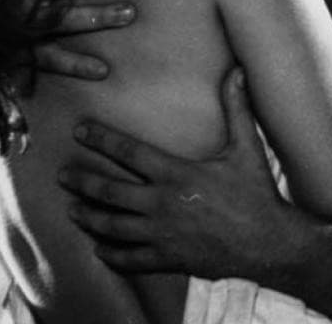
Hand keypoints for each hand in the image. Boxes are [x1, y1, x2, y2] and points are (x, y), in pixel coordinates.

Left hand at [58, 69, 305, 279]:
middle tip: (61, 175)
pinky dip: (112, 255)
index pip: (128, 152)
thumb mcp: (247, 148)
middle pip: (109, 191)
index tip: (79, 129)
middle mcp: (162, 204)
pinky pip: (131, 260)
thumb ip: (236, 109)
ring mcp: (162, 234)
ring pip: (112, 226)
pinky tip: (100, 249)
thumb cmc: (257, 194)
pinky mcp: (168, 259)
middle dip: (81, 181)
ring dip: (88, 217)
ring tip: (72, 210)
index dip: (101, 138)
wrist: (270, 244)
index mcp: (176, 174)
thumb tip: (237, 70)